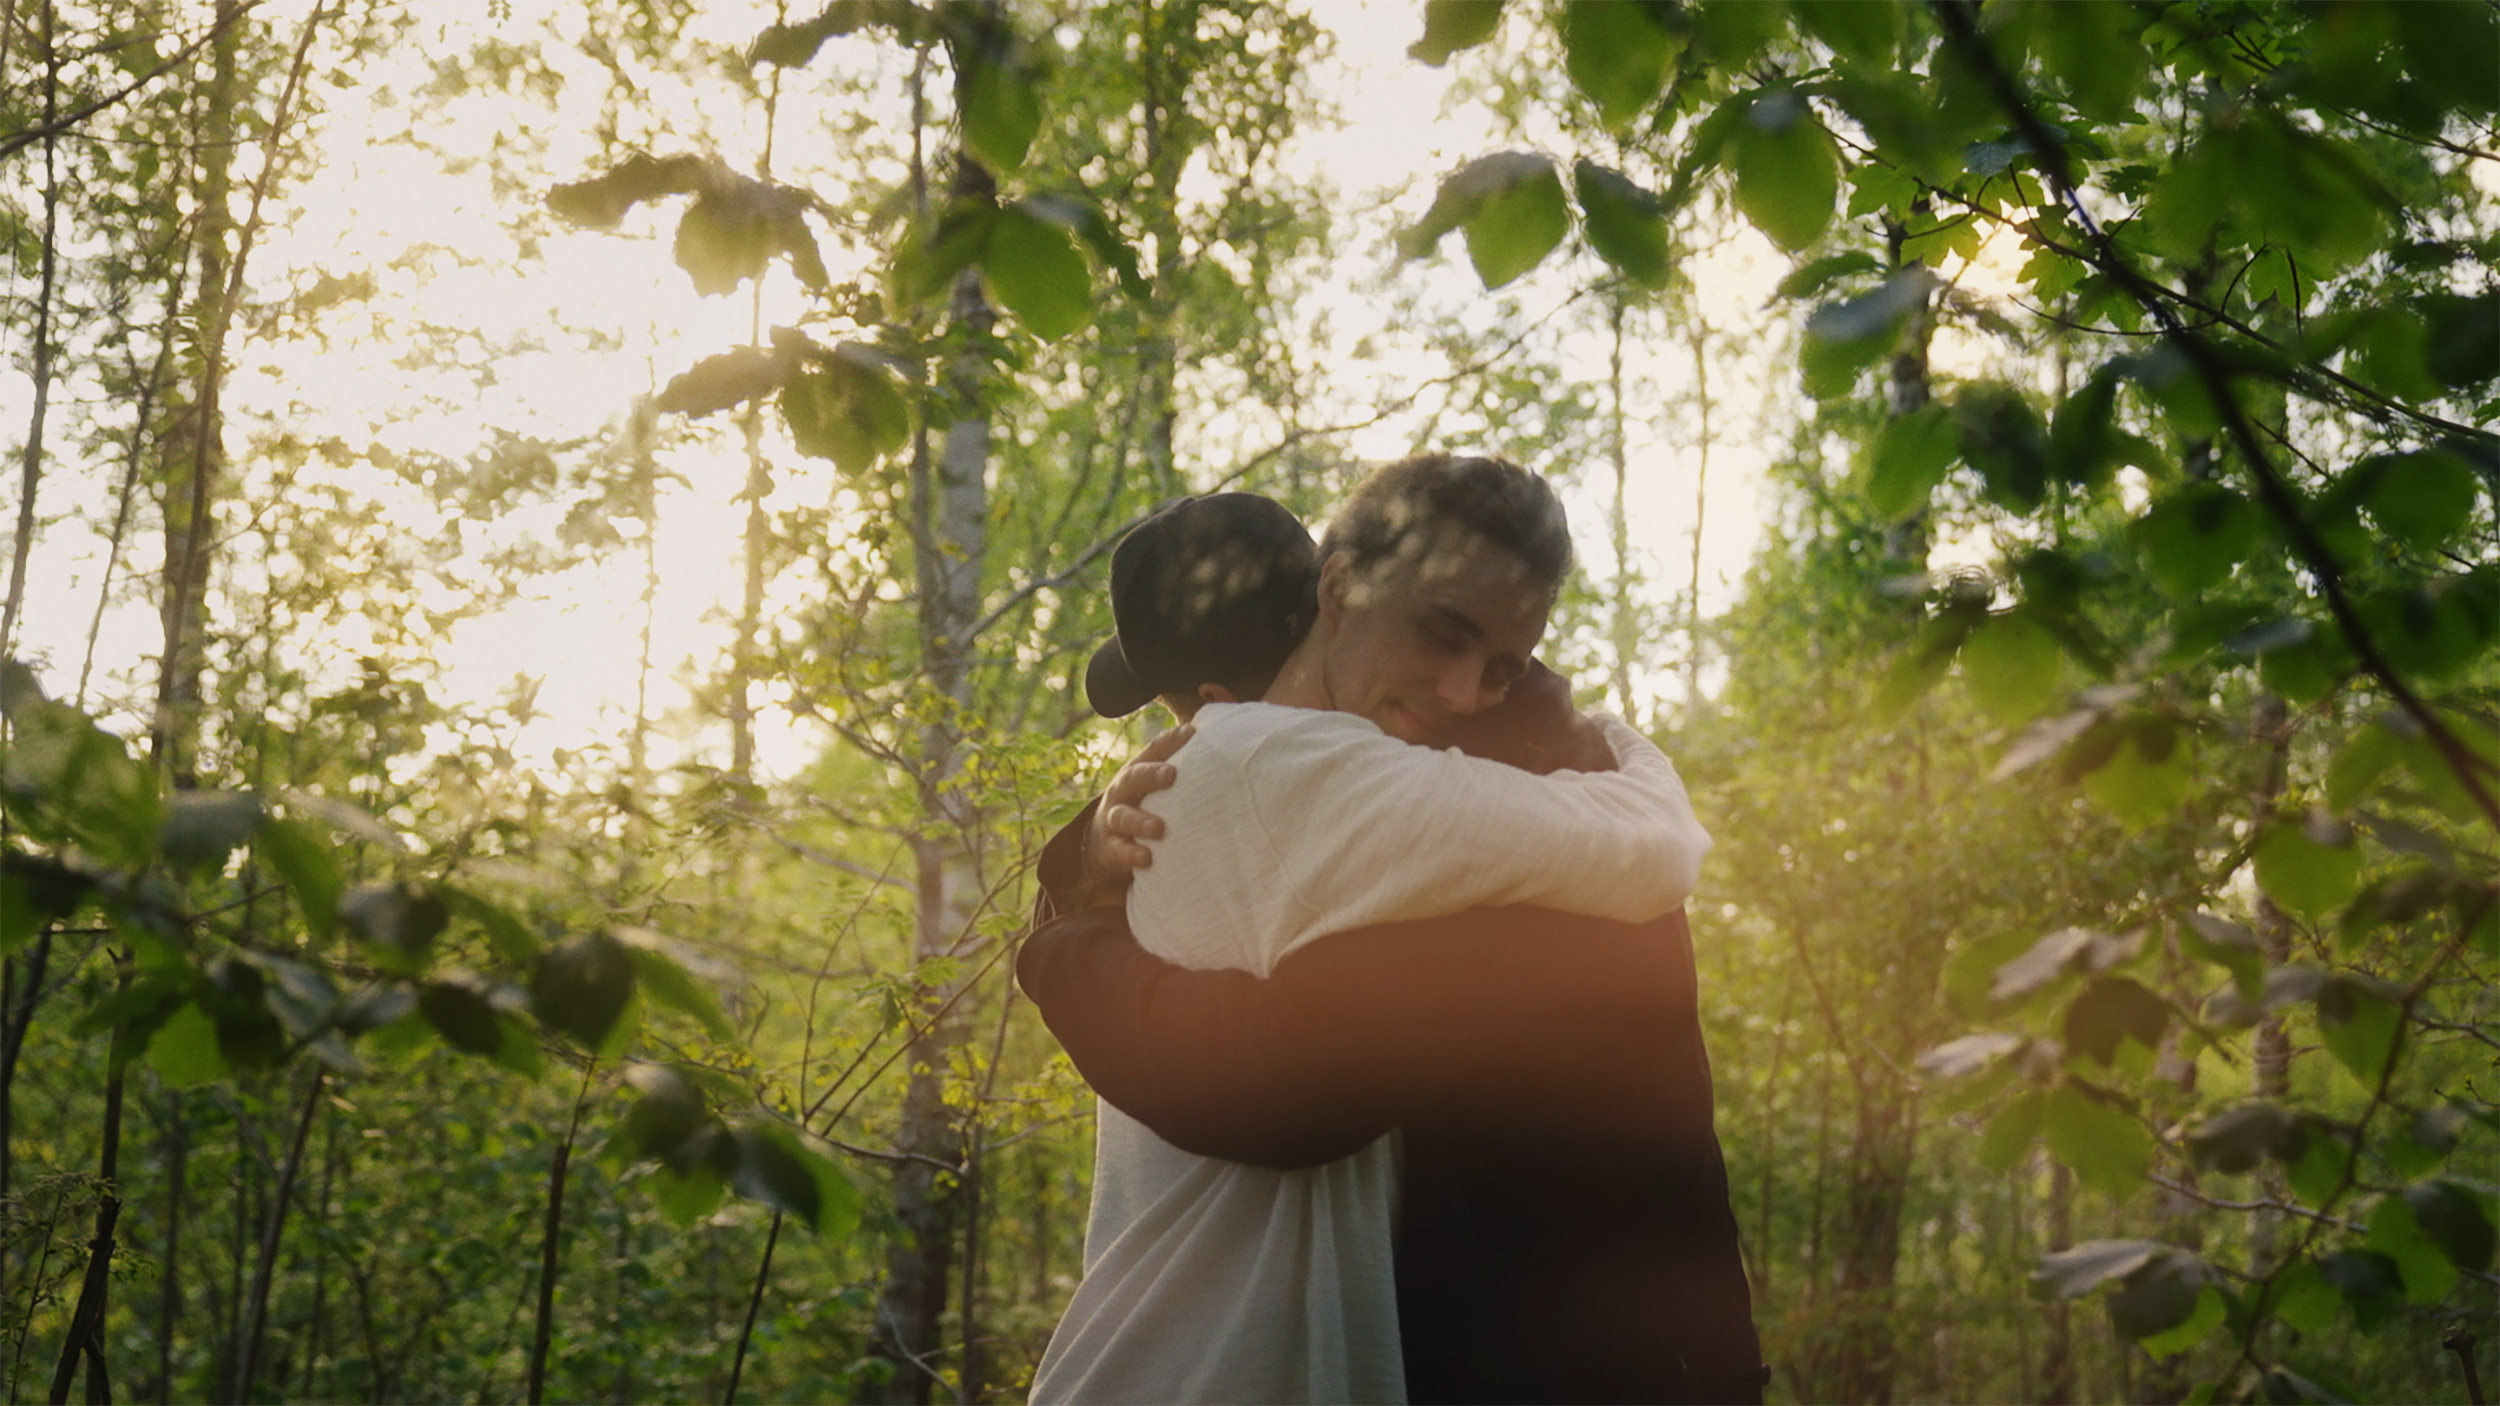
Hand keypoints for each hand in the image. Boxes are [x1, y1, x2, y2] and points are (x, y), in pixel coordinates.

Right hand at [1083, 724, 1192, 885]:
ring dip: (1140, 821)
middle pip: (1134, 777)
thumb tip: (1225, 747)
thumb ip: (1181, 770)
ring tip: (1158, 828)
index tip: (1192, 732)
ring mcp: (1113, 819)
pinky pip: (1119, 851)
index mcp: (1139, 771)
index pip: (1154, 751)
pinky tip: (1146, 858)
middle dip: (1151, 775)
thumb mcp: (1155, 786)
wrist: (1102, 840)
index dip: (1171, 741)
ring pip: (1123, 816)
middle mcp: (1123, 791)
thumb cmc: (1143, 805)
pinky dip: (1132, 854)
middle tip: (1170, 775)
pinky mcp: (1110, 847)